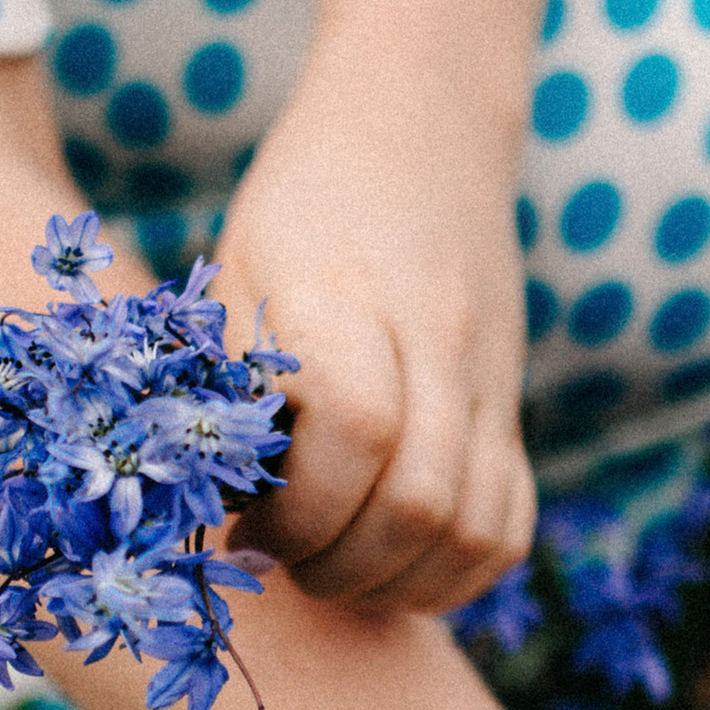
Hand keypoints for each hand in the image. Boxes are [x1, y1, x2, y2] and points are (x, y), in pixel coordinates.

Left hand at [211, 68, 536, 618]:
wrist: (421, 126)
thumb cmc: (300, 207)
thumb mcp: (236, 271)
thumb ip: (224, 381)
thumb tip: (200, 500)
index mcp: (348, 301)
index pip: (356, 431)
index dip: (299, 510)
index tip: (247, 526)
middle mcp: (435, 344)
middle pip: (419, 503)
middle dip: (338, 565)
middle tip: (284, 559)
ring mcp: (488, 381)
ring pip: (475, 530)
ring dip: (397, 582)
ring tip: (334, 566)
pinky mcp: (510, 407)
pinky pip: (510, 525)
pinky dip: (455, 571)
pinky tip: (393, 562)